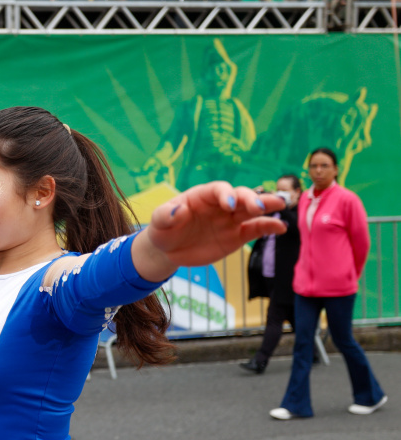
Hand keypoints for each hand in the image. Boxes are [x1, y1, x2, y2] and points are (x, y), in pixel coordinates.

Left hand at [133, 182, 286, 280]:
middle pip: (239, 196)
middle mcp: (219, 204)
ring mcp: (230, 220)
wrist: (169, 249)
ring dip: (266, 206)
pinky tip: (280, 228)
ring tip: (281, 205)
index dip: (225, 194)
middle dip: (250, 199)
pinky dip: (268, 227)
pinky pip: (255, 229)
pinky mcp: (236, 236)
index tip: (228, 205)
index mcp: (201, 196)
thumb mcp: (158, 222)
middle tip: (259, 206)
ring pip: (251, 210)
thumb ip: (165, 215)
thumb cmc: (163, 230)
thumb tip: (177, 210)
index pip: (218, 189)